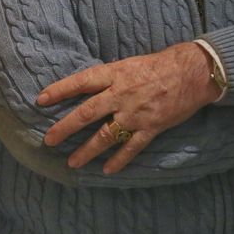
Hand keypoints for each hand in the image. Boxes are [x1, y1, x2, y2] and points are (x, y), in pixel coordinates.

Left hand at [37, 43, 220, 174]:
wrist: (192, 72)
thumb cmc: (160, 65)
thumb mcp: (129, 64)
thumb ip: (110, 78)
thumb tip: (87, 88)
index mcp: (115, 74)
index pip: (81, 82)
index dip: (60, 90)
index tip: (40, 100)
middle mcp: (121, 94)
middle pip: (87, 113)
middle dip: (66, 128)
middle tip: (48, 140)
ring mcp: (136, 113)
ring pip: (106, 135)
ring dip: (87, 150)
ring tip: (73, 163)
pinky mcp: (151, 127)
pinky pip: (131, 147)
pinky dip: (119, 160)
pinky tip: (107, 170)